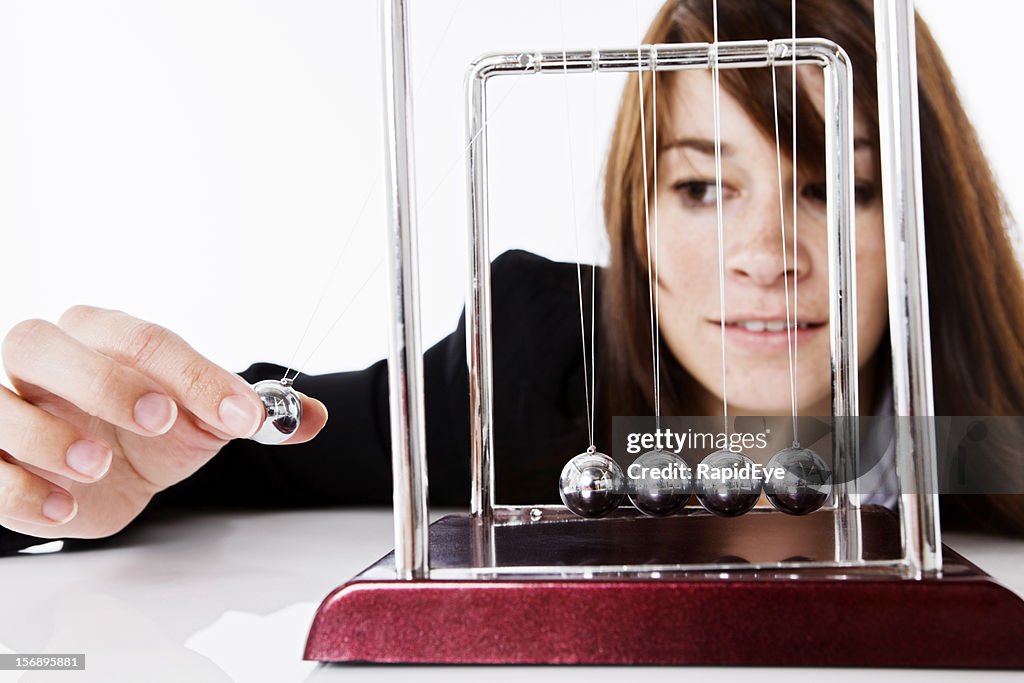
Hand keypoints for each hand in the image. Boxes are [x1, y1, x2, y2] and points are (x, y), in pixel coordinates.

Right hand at [0, 306, 328, 539]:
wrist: (110, 473)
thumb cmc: (150, 431)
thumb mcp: (206, 418)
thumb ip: (251, 413)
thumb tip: (310, 417)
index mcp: (102, 336)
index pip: (141, 339)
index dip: (195, 376)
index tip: (242, 414)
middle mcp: (45, 361)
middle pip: (43, 343)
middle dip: (102, 381)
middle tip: (159, 419)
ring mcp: (7, 406)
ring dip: (49, 434)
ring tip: (100, 463)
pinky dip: (17, 488)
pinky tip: (64, 506)